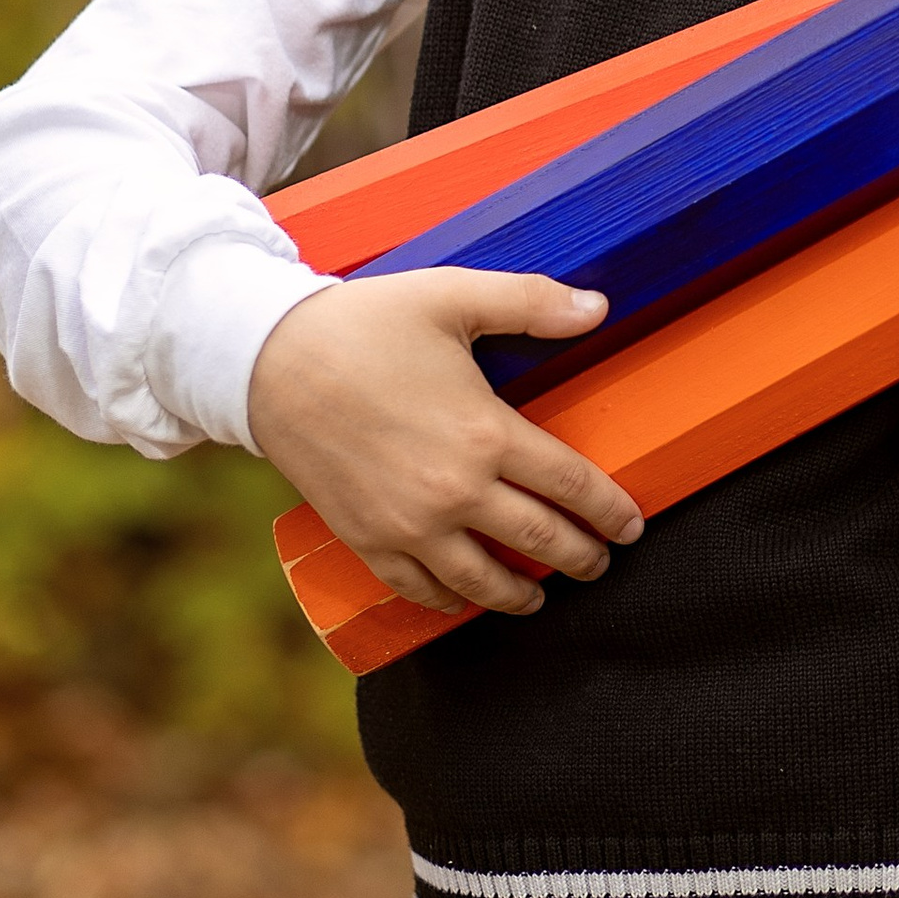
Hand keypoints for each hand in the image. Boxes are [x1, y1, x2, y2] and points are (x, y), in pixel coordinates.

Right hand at [248, 270, 643, 619]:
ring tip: (541, 595)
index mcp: (485, 433)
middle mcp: (453, 491)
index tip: (630, 525)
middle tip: (600, 563)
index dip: (609, 510)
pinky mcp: (366, 539)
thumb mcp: (452, 296)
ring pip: (482, 581)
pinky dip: (449, 601)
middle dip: (580, 557)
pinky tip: (465, 598)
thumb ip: (531, 302)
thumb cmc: (364, 324)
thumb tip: (600, 307)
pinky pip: (418, 589)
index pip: (570, 485)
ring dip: (520, 594)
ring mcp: (408, 525)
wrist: (268, 362)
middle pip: (538, 540)